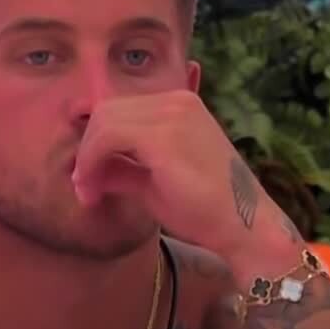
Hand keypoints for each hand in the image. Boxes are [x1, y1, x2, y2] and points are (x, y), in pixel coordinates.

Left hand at [71, 89, 299, 259]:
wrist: (244, 227)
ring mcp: (172, 114)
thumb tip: (87, 169)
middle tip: (84, 187)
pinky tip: (92, 191)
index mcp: (179, 106)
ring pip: (104, 121)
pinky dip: (91, 162)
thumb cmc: (206, 210)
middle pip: (107, 110)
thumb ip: (123, 168)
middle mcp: (177, 101)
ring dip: (86, 158)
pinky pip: (108, 136)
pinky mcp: (164, 135)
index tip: (89, 180)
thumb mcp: (153, 182)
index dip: (95, 142)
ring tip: (88, 192)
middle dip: (87, 149)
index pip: (120, 110)